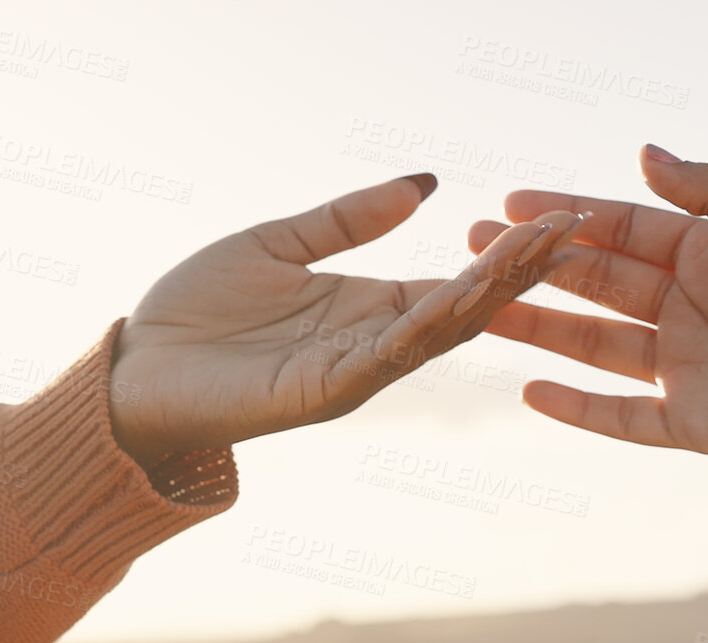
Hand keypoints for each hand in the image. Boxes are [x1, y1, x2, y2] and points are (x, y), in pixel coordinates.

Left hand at [112, 174, 583, 468]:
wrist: (133, 371)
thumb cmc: (195, 313)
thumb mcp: (278, 243)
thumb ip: (349, 219)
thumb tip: (424, 183)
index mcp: (368, 311)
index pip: (456, 282)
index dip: (506, 255)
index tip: (559, 220)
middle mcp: (372, 345)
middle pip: (465, 306)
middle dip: (519, 269)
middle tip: (574, 229)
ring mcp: (352, 372)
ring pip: (437, 332)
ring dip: (488, 293)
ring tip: (535, 253)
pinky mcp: (321, 393)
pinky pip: (385, 358)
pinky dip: (423, 329)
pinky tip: (457, 299)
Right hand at [468, 145, 707, 483]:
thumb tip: (644, 155)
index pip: (624, 228)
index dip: (567, 216)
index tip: (510, 205)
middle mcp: (690, 307)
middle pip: (597, 282)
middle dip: (534, 265)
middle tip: (471, 248)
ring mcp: (687, 367)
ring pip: (594, 345)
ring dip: (538, 328)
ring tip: (478, 311)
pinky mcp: (693, 424)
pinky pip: (621, 417)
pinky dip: (576, 409)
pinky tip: (528, 390)